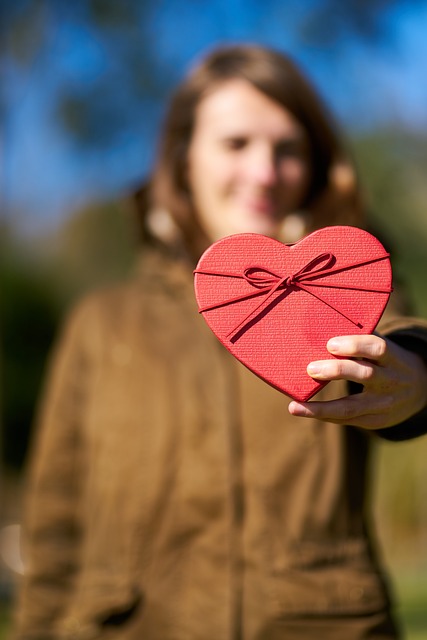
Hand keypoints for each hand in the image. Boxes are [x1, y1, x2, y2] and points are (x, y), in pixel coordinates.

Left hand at [288, 334, 426, 428]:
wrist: (421, 391)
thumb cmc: (389, 361)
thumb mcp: (384, 348)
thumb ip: (362, 338)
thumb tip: (324, 322)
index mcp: (393, 357)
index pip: (378, 348)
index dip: (355, 345)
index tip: (330, 343)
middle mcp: (391, 381)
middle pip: (364, 374)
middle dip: (336, 370)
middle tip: (310, 368)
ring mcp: (384, 404)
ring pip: (352, 407)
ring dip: (321, 408)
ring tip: (294, 407)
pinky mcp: (376, 421)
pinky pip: (348, 419)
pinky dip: (325, 415)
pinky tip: (304, 411)